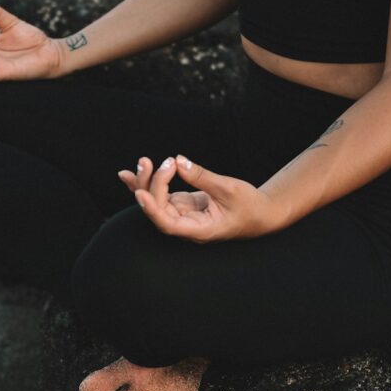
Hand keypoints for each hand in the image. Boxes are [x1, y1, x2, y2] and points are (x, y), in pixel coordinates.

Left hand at [117, 155, 285, 242]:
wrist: (260, 213)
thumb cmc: (249, 206)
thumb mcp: (228, 189)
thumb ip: (201, 176)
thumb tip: (179, 161)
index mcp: (199, 230)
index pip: (169, 224)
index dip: (153, 210)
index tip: (141, 193)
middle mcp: (186, 226)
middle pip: (158, 210)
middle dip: (150, 185)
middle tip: (151, 161)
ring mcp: (182, 215)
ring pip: (156, 201)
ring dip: (145, 182)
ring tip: (142, 162)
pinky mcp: (182, 205)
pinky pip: (160, 194)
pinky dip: (148, 183)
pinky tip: (130, 173)